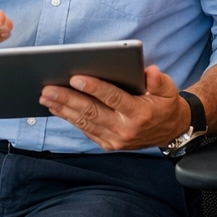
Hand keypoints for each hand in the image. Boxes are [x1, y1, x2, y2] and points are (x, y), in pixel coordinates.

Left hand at [39, 64, 187, 150]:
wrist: (170, 132)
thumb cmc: (164, 105)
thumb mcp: (168, 90)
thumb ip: (159, 80)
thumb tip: (150, 72)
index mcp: (140, 113)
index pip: (113, 98)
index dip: (94, 88)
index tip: (75, 78)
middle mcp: (126, 129)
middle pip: (92, 111)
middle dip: (68, 99)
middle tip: (48, 88)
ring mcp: (116, 140)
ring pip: (85, 123)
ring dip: (63, 110)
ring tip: (46, 97)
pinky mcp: (109, 145)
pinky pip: (86, 131)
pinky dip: (70, 119)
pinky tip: (57, 108)